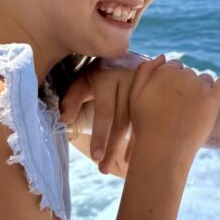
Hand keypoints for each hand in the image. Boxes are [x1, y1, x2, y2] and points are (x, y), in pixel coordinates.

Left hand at [59, 54, 148, 174]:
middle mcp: (129, 80)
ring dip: (127, 147)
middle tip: (103, 168)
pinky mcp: (155, 91)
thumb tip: (63, 121)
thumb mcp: (83, 80)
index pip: (105, 111)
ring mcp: (146, 86)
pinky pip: (149, 119)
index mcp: (108, 77)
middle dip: (113, 146)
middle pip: (122, 120)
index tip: (96, 156)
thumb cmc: (99, 71)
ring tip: (116, 167)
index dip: (100, 135)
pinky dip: (141, 139)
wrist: (125, 50)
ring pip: (138, 122)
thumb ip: (72, 99)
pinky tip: (133, 156)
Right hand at [126, 54, 219, 175]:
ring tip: (194, 106)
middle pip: (189, 74)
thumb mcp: (135, 94)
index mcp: (166, 71)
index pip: (174, 67)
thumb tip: (163, 57)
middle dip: (185, 85)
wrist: (163, 148)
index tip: (169, 94)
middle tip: (179, 104)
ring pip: (205, 80)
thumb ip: (145, 70)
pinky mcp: (214, 100)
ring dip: (201, 88)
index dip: (171, 80)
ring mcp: (201, 87)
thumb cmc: (145, 123)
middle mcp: (185, 75)